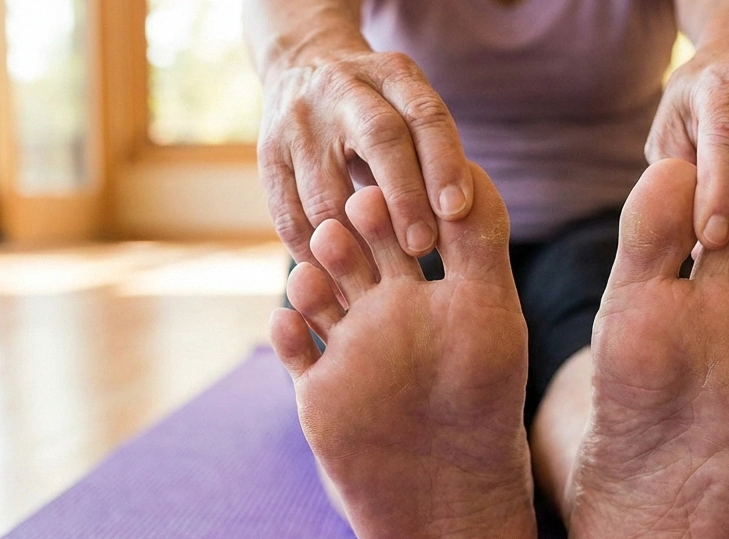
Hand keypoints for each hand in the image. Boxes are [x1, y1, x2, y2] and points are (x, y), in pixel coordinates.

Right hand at [258, 50, 472, 262]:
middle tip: (421, 248)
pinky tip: (335, 281)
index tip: (457, 211)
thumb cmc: (379, 108)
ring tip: (382, 277)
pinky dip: (313, 253)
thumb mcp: (408, 106)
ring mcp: (299, 122)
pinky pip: (288, 216)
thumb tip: (462, 219)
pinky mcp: (267, 155)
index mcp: (392, 75)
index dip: (443, 163)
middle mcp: (344, 90)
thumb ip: (433, 150)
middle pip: (381, 140)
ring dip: (356, 241)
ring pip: (327, 191)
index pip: (424, 114)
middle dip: (404, 198)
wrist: (305, 67)